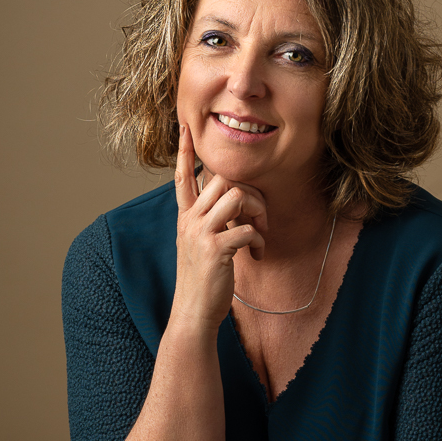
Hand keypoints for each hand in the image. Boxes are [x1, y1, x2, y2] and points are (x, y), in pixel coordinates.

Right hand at [171, 124, 267, 330]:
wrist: (193, 312)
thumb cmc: (202, 280)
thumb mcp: (199, 245)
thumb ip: (210, 222)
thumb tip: (233, 205)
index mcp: (185, 218)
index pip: (181, 177)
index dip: (183, 152)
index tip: (185, 128)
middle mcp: (190, 221)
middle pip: (223, 180)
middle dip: (250, 193)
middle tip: (259, 217)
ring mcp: (201, 234)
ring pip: (236, 195)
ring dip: (258, 211)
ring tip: (260, 233)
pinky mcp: (216, 250)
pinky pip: (247, 228)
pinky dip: (259, 240)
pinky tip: (258, 254)